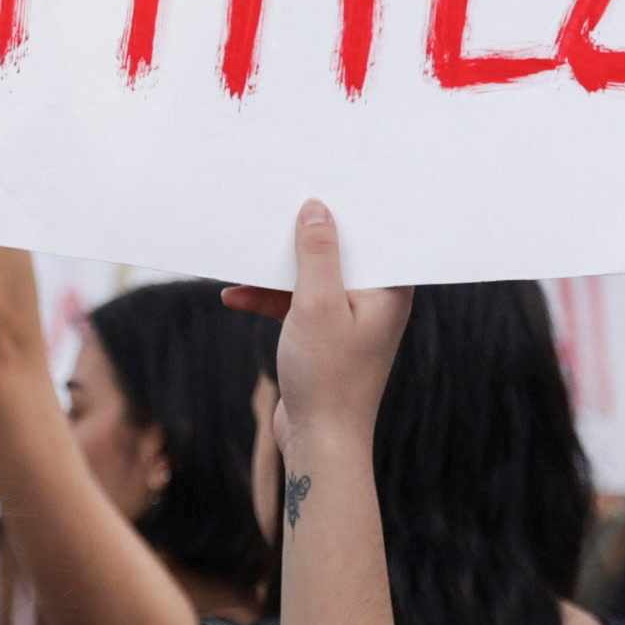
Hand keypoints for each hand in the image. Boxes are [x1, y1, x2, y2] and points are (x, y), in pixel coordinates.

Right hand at [224, 201, 409, 458]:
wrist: (319, 444)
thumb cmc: (328, 377)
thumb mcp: (316, 304)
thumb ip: (318, 253)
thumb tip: (317, 208)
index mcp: (390, 288)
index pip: (377, 232)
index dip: (353, 206)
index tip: (329, 179)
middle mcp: (376, 300)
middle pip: (341, 251)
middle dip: (308, 233)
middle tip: (280, 203)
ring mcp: (350, 319)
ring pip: (314, 277)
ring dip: (280, 270)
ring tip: (246, 248)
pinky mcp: (325, 337)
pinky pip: (298, 305)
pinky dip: (270, 299)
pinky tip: (235, 295)